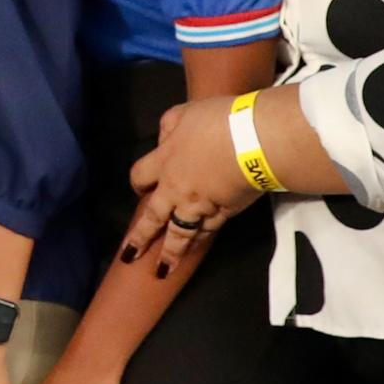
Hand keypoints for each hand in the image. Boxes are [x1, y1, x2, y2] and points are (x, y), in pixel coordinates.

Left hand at [120, 98, 256, 267]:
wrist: (254, 142)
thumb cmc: (218, 121)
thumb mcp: (183, 113)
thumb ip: (168, 127)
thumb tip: (163, 140)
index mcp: (164, 161)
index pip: (140, 176)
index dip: (138, 183)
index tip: (139, 189)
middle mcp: (177, 188)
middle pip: (153, 217)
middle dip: (140, 238)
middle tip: (130, 256)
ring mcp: (201, 204)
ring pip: (181, 234)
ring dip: (171, 252)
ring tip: (162, 270)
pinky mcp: (225, 212)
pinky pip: (208, 231)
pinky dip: (201, 242)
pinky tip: (196, 249)